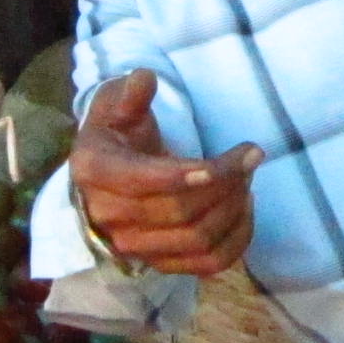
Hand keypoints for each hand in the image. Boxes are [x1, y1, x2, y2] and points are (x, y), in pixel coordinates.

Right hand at [69, 69, 261, 275]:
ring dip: (234, 208)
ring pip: (197, 238)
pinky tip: (245, 208)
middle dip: (226, 184)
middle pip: (180, 211)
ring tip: (246, 178)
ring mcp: (131, 246)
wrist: (106, 176)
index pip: (147, 180)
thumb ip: (130, 94)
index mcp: (94, 170)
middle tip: (249, 158)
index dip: (196, 172)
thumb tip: (144, 78)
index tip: (240, 156)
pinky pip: (208, 264)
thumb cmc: (117, 133)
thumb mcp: (116, 105)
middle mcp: (107, 215)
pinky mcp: (158, 264)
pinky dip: (237, 239)